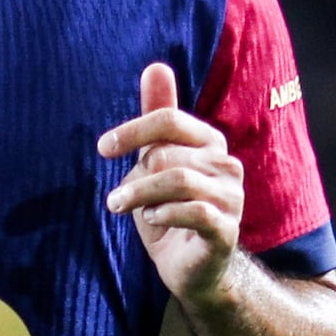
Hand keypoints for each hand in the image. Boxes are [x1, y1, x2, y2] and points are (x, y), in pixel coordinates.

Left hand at [99, 60, 249, 306]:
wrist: (194, 269)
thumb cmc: (171, 212)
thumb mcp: (155, 164)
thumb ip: (156, 119)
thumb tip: (156, 66)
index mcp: (210, 143)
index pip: (170, 120)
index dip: (133, 130)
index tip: (103, 149)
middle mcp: (227, 165)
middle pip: (168, 153)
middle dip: (134, 175)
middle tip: (115, 199)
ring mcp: (232, 198)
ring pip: (179, 180)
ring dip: (140, 194)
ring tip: (121, 208)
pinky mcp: (227, 229)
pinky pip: (194, 211)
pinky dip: (165, 214)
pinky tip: (153, 220)